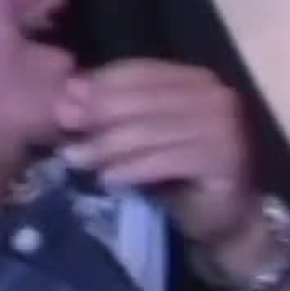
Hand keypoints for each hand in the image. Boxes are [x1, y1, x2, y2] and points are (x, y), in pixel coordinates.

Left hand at [53, 59, 256, 247]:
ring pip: (151, 130)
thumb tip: (70, 92)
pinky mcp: (224, 160)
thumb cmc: (181, 174)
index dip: (101, 82)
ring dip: (108, 144)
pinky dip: (133, 169)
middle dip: (99, 110)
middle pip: (145, 98)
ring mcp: (224, 127)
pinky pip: (167, 160)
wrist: (227, 219)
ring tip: (75, 157)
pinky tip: (107, 178)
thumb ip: (119, 111)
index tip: (65, 95)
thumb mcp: (147, 135)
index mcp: (197, 79)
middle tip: (63, 123)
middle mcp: (216, 96)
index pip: (142, 71)